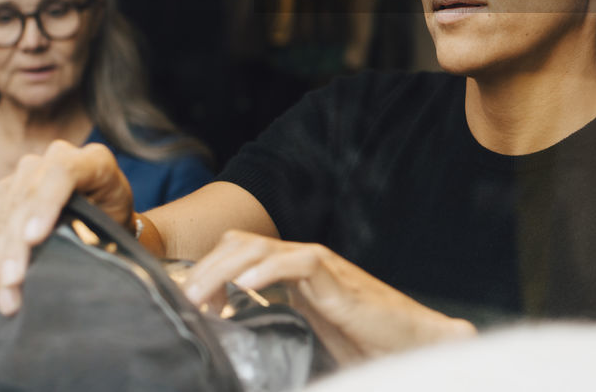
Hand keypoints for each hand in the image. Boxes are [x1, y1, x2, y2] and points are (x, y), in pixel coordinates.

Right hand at [0, 140, 133, 314]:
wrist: (106, 215)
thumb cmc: (115, 221)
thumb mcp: (116, 223)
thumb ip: (95, 231)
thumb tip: (73, 257)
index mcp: (94, 160)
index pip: (62, 173)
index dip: (45, 204)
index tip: (33, 239)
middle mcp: (58, 156)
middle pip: (27, 196)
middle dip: (17, 244)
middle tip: (13, 282)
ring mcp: (30, 170)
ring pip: (6, 212)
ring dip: (1, 257)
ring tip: (6, 295)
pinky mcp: (9, 189)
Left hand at [181, 231, 474, 364]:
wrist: (415, 345)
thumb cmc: (366, 347)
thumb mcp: (305, 341)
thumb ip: (274, 335)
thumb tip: (231, 349)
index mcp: (291, 277)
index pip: (239, 255)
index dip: (206, 272)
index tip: (182, 303)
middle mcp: (302, 264)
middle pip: (240, 245)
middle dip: (204, 268)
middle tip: (180, 300)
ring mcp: (322, 268)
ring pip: (261, 247)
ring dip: (223, 268)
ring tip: (199, 296)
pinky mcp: (340, 281)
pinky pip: (300, 261)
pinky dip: (269, 268)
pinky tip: (247, 284)